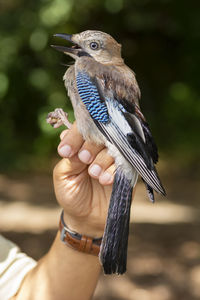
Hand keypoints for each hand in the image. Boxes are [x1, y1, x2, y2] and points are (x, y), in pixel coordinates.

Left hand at [53, 122, 114, 237]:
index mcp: (81, 146)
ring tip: (94, 175)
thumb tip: (68, 138)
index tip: (66, 151)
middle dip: (90, 146)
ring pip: (113, 148)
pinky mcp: (126, 170)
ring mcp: (113, 158)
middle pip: (99, 135)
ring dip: (102, 160)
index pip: (81, 130)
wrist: (87, 218)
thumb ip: (69, 158)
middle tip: (84, 159)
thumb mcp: (63, 176)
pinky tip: (105, 180)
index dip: (74, 137)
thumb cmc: (72, 195)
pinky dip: (114, 170)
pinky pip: (124, 163)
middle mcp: (98, 148)